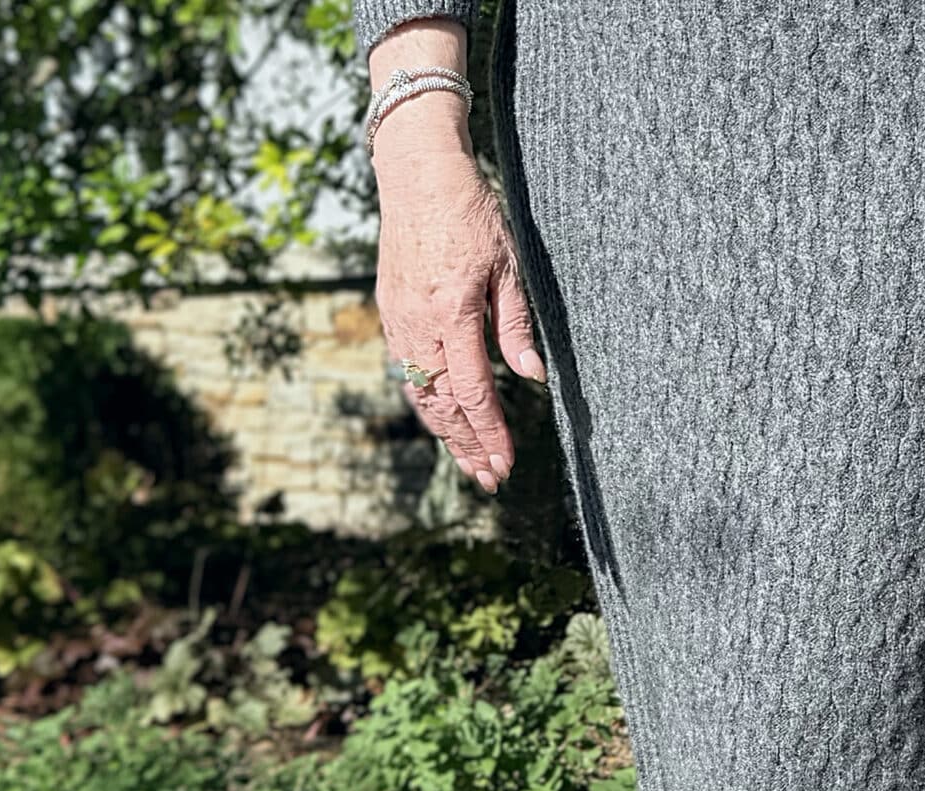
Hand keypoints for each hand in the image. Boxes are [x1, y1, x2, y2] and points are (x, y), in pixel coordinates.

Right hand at [368, 33, 542, 490]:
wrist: (416, 175)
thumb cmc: (470, 214)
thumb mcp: (507, 265)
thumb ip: (515, 325)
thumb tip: (532, 377)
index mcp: (452, 313)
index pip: (474, 391)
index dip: (491, 434)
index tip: (506, 463)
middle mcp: (420, 325)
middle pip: (444, 405)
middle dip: (468, 447)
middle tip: (490, 480)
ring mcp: (400, 323)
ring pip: (421, 395)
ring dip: (446, 435)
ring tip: (470, 464)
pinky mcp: (391, 317)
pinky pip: (408, 375)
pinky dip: (427, 406)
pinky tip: (445, 423)